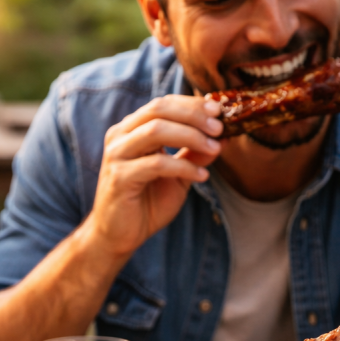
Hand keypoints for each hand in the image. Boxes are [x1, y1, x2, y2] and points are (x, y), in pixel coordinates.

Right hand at [85, 95, 222, 259]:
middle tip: (219, 127)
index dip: (191, 104)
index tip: (219, 110)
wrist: (118, 236)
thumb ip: (194, 156)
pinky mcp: (120, 178)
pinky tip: (201, 177)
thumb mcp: (177, 177)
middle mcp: (120, 136)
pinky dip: (183, 168)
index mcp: (132, 130)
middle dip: (193, 115)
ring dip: (190, 136)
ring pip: (156, 131)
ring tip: (214, 148)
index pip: (163, 104)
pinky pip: (156, 164)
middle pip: (159, 109)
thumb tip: (221, 138)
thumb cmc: (146, 205)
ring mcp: (117, 155)